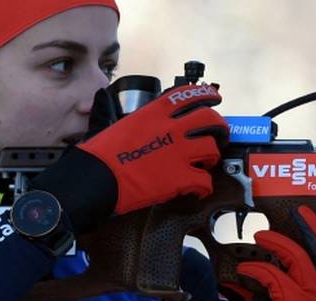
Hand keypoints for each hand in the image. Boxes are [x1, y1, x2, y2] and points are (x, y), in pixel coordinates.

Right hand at [32, 84, 227, 233]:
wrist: (94, 179)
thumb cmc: (97, 154)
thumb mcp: (109, 123)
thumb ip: (111, 110)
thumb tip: (101, 97)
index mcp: (153, 113)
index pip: (186, 95)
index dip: (205, 94)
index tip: (214, 97)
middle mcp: (170, 128)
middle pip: (209, 119)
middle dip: (220, 127)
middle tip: (220, 135)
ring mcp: (178, 153)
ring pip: (212, 149)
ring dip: (212, 158)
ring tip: (205, 165)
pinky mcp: (180, 178)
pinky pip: (205, 182)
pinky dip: (204, 188)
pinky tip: (197, 191)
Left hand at [221, 206, 315, 300]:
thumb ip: (293, 278)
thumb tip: (276, 251)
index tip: (307, 217)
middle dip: (307, 227)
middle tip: (292, 213)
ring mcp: (312, 299)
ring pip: (296, 257)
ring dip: (275, 242)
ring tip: (259, 236)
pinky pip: (273, 274)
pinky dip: (255, 268)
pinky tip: (244, 268)